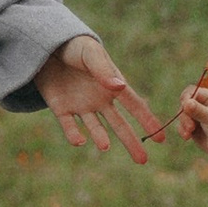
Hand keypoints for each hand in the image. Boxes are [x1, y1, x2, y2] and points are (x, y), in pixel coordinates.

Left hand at [36, 36, 161, 162]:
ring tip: (105, 146)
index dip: (148, 120)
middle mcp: (99, 100)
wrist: (45, 45)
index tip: (161, 138)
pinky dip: (74, 134)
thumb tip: (120, 87)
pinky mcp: (61, 108)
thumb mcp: (90, 54)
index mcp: (112, 85)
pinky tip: (79, 141)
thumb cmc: (74, 46)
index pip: (134, 105)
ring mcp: (81, 106)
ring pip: (95, 127)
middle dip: (131, 141)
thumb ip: (103, 71)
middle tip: (143, 160)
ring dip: (100, 137)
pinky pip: (69, 125)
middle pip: (119, 124)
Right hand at [178, 82, 207, 159]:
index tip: (185, 106)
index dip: (186, 97)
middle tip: (191, 126)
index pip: (192, 91)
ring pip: (181, 115)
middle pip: (184, 104)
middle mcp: (201, 105)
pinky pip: (181, 126)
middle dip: (185, 115)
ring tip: (190, 132)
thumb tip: (186, 102)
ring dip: (184, 123)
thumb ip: (198, 110)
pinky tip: (187, 137)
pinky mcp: (192, 127)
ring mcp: (196, 116)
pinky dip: (182, 130)